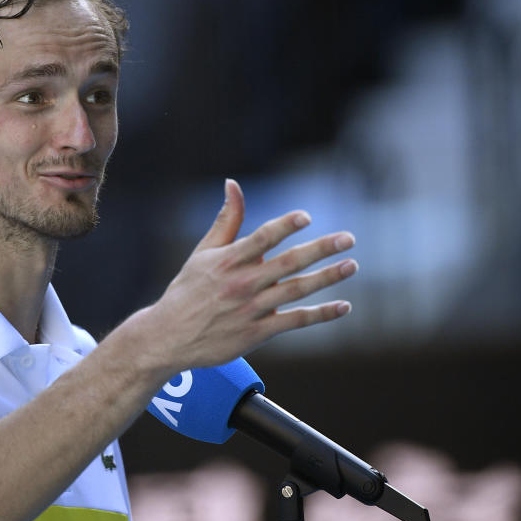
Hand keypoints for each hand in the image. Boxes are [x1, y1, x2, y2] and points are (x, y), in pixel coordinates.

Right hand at [140, 179, 356, 369]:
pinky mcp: (257, 333)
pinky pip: (295, 321)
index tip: (306, 217)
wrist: (168, 337)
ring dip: (327, 277)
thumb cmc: (187, 290)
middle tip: (348, 238)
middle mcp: (242, 283)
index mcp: (228, 261)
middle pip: (288, 263)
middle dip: (321, 249)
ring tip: (351, 265)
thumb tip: (233, 183)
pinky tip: (343, 306)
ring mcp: (251, 309)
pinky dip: (320, 314)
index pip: (261, 238)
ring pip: (296, 290)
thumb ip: (226, 219)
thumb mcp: (202, 252)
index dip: (285, 226)